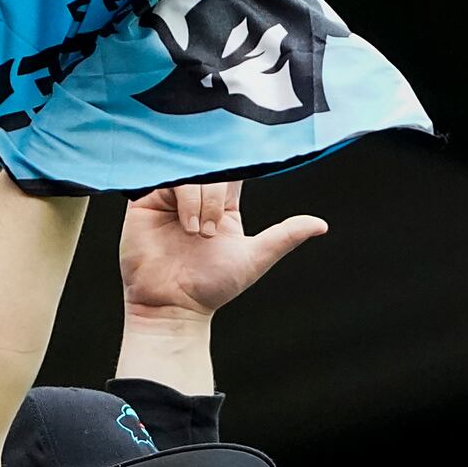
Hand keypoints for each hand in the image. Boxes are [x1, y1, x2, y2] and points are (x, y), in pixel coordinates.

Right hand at [118, 181, 327, 323]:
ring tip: (197, 234)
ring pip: (191, 174)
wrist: (172, 306)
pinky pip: (165, 179)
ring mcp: (170, 199)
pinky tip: (184, 222)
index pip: (233, 172)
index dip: (239, 165)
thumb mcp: (255, 257)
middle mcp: (197, 199)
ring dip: (200, 201)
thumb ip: (285, 235)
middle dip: (217, 195)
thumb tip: (322, 225)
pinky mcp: (145, 202)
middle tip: (213, 230)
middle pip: (212, 170)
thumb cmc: (211, 287)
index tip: (249, 160)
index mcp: (223, 208)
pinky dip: (182, 197)